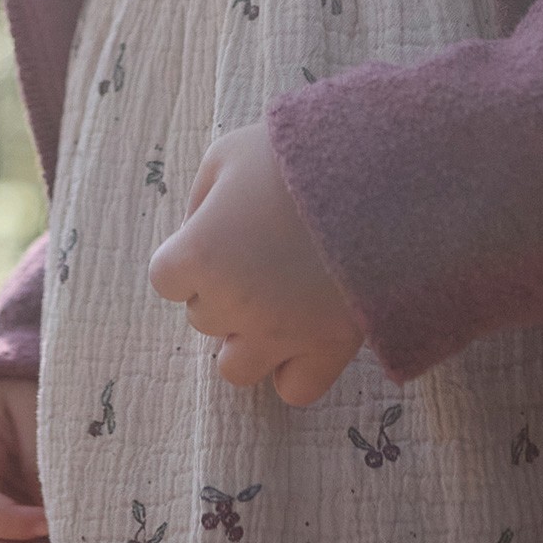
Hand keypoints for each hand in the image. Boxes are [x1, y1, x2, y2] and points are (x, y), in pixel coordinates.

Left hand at [147, 119, 363, 405]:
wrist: (376, 166)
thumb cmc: (293, 154)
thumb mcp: (227, 153)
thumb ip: (199, 200)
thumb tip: (196, 235)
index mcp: (200, 253)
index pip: (166, 279)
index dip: (192, 254)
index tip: (223, 231)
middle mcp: (233, 304)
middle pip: (203, 316)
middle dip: (223, 288)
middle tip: (262, 249)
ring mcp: (281, 333)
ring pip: (235, 367)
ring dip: (247, 337)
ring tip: (278, 298)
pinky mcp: (329, 347)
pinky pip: (294, 389)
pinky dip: (293, 368)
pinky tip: (306, 329)